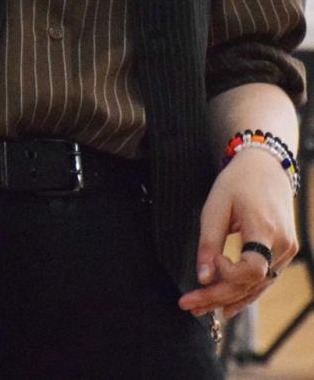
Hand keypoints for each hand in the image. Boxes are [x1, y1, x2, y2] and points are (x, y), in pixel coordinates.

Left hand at [178, 148, 297, 319]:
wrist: (266, 168)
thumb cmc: (237, 183)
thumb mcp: (216, 207)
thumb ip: (209, 243)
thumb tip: (203, 277)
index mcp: (265, 229)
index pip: (253, 269)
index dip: (230, 275)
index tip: (210, 268)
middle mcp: (282, 245)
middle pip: (252, 283)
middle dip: (219, 297)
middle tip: (189, 305)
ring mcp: (287, 251)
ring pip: (259, 286)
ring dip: (230, 299)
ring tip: (202, 309)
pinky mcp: (284, 253)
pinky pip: (265, 279)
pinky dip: (245, 291)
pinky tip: (226, 303)